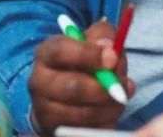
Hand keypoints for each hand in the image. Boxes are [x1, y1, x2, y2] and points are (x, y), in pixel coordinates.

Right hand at [28, 19, 135, 135]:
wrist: (58, 95)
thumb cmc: (80, 64)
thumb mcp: (90, 42)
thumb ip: (102, 35)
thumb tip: (108, 46)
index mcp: (45, 53)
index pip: (60, 51)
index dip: (88, 54)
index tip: (112, 57)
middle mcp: (38, 82)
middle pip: (72, 88)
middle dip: (104, 88)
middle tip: (123, 85)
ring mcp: (44, 110)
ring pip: (82, 114)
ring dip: (110, 107)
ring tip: (122, 98)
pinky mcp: (54, 130)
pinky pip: (87, 131)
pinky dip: (106, 122)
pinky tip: (111, 112)